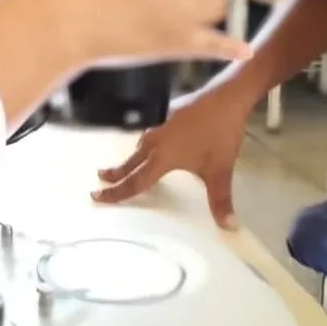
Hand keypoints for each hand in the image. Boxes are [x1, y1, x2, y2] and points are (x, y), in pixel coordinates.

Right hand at [92, 83, 256, 227]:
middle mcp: (154, 141)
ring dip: (130, 158)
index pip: (135, 181)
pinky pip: (148, 134)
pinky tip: (152, 144)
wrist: (225, 97)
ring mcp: (159, 124)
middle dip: (115, 173)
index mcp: (162, 157)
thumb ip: (220, 199)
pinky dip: (143, 145)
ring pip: (139, 146)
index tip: (97, 196)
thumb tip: (229, 228)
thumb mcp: (220, 170)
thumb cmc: (220, 134)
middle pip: (130, 162)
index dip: (116, 193)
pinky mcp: (166, 114)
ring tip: (126, 165)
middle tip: (100, 180)